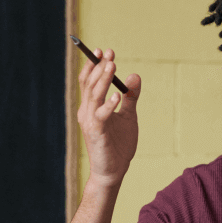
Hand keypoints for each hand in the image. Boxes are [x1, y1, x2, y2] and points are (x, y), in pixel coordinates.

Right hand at [77, 48, 140, 188]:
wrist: (113, 171)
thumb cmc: (118, 144)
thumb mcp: (128, 116)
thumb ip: (131, 97)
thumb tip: (135, 76)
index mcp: (91, 107)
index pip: (89, 81)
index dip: (94, 65)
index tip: (104, 51)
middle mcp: (87, 112)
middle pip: (90, 84)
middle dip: (99, 67)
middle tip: (109, 53)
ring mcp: (90, 122)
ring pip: (93, 96)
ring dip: (103, 80)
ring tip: (112, 66)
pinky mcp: (97, 133)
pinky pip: (101, 116)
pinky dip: (108, 105)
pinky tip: (118, 96)